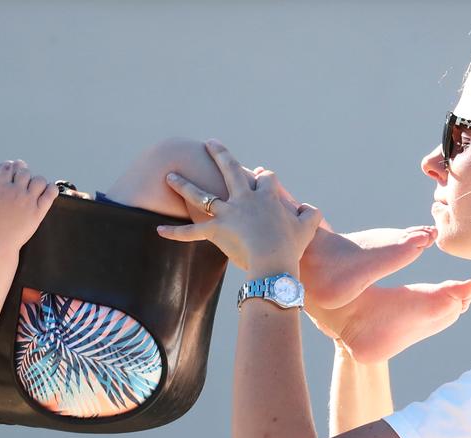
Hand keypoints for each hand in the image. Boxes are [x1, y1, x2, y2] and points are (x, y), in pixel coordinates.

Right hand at [0, 160, 59, 251]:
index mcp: (2, 189)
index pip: (8, 167)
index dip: (10, 166)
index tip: (10, 170)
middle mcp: (16, 193)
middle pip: (24, 171)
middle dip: (23, 171)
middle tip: (23, 177)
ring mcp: (28, 202)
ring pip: (39, 180)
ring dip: (37, 180)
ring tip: (35, 186)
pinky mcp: (38, 212)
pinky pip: (50, 194)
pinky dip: (52, 189)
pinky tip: (48, 191)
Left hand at [157, 140, 322, 272]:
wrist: (274, 261)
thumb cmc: (292, 246)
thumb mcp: (308, 227)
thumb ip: (311, 214)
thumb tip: (310, 209)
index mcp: (266, 196)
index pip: (265, 178)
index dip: (265, 178)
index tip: (262, 177)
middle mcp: (244, 199)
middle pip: (229, 170)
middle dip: (219, 154)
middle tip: (210, 143)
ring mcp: (228, 213)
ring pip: (201, 195)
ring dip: (184, 184)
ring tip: (170, 175)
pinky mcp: (216, 231)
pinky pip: (191, 232)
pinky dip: (175, 232)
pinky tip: (158, 229)